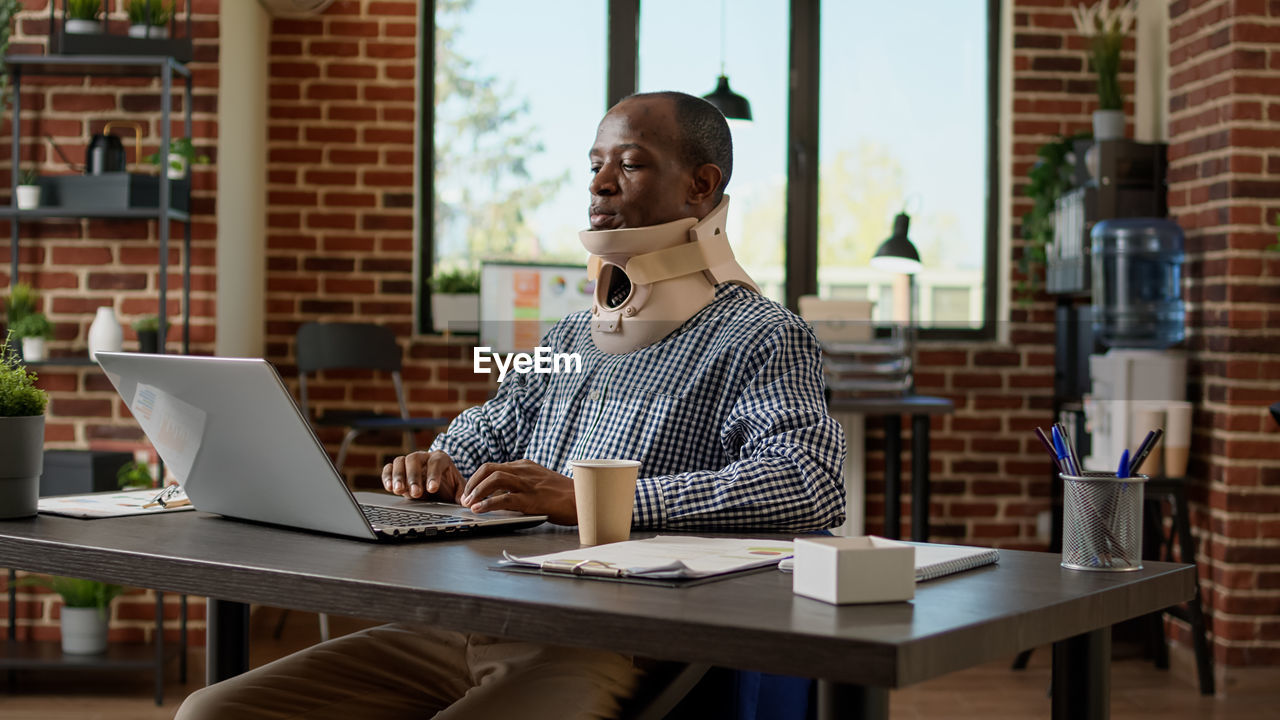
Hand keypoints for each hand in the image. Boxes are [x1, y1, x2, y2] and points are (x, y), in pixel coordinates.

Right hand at [382, 451, 464, 502]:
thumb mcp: (460, 490)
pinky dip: (387, 477)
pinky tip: (389, 488)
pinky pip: (389, 468)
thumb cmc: (450, 486)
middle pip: (414, 458)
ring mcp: (409, 462)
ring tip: (399, 490)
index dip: (433, 474)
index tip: (432, 489)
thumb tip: (467, 503)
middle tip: (416, 493)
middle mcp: (424, 457)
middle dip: (414, 476)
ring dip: (398, 476)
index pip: (436, 462)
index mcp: (441, 458)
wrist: (440, 485)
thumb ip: (463, 495)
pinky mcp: (398, 470)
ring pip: (400, 461)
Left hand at [461, 459, 576, 524]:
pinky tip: (478, 510)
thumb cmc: (564, 494)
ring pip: (494, 479)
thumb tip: (503, 496)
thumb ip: (523, 483)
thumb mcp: (541, 481)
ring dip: (477, 491)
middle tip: (465, 496)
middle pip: (489, 468)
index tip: (471, 490)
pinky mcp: (531, 499)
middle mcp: (524, 471)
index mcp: (525, 466)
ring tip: (468, 503)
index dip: (478, 478)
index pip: (494, 466)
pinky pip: (503, 499)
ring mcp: (527, 484)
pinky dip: (487, 504)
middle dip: (473, 482)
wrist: (584, 499)